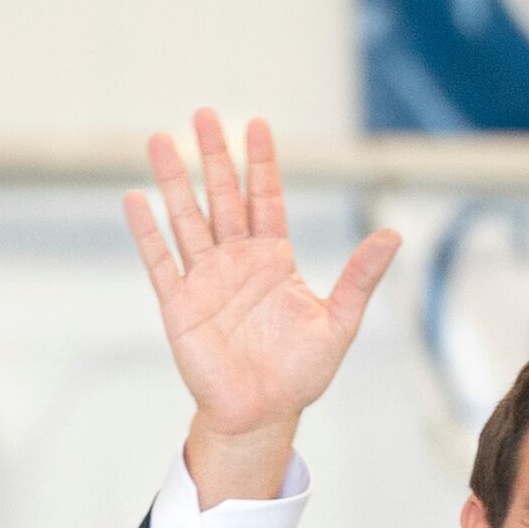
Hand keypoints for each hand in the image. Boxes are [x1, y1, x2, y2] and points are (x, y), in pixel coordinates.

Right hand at [123, 111, 399, 500]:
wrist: (263, 414)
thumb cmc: (301, 372)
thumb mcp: (339, 322)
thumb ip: (360, 277)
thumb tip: (394, 233)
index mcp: (274, 259)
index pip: (266, 198)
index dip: (262, 162)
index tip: (257, 123)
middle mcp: (237, 261)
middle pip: (222, 196)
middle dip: (215, 156)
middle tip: (203, 113)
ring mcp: (205, 280)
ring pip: (186, 219)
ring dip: (174, 181)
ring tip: (161, 140)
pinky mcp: (179, 305)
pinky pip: (160, 262)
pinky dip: (147, 232)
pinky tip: (134, 199)